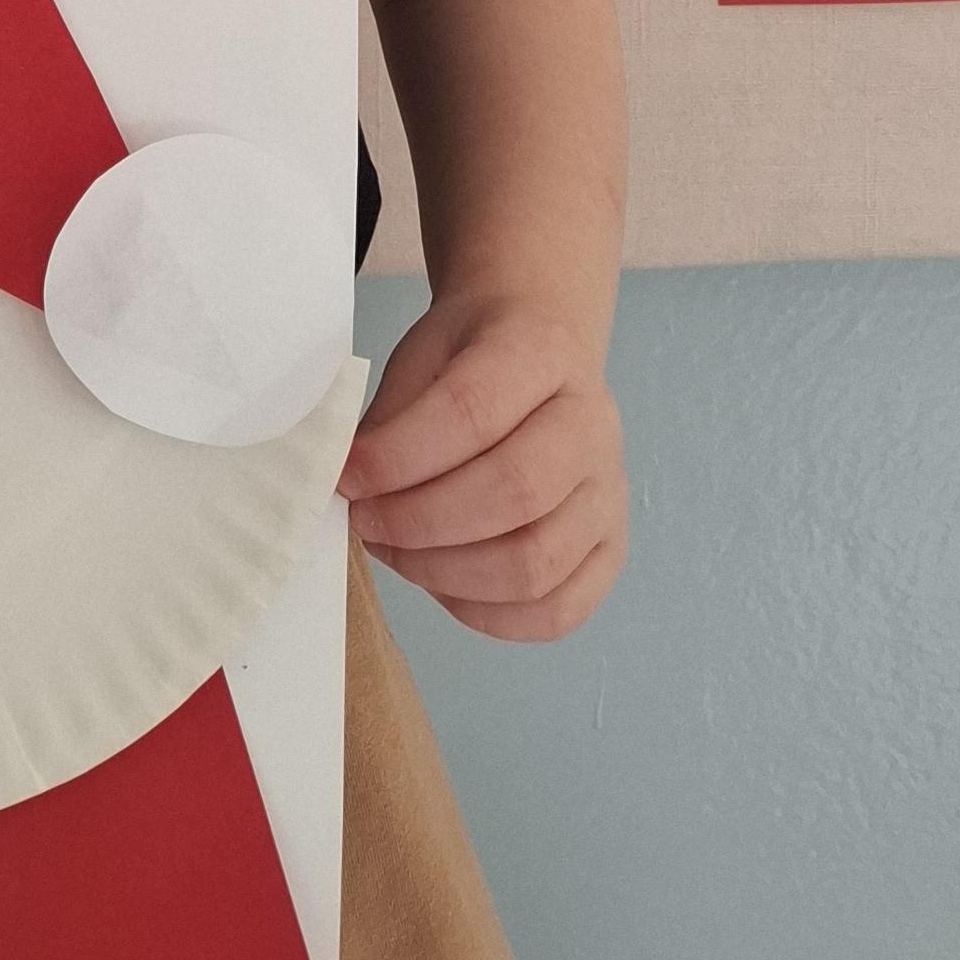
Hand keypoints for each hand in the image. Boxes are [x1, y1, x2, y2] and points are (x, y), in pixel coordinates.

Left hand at [339, 290, 627, 641]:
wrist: (540, 343)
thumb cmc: (472, 355)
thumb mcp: (422, 356)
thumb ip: (390, 421)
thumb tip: (352, 489)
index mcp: (543, 353)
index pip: (473, 412)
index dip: (400, 457)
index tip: (348, 478)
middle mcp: (594, 426)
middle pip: (514, 494)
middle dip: (421, 522)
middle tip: (367, 521)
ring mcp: (610, 493)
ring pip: (537, 564)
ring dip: (447, 573)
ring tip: (398, 551)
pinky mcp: (611, 549)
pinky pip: (558, 610)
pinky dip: (490, 616)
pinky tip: (443, 585)